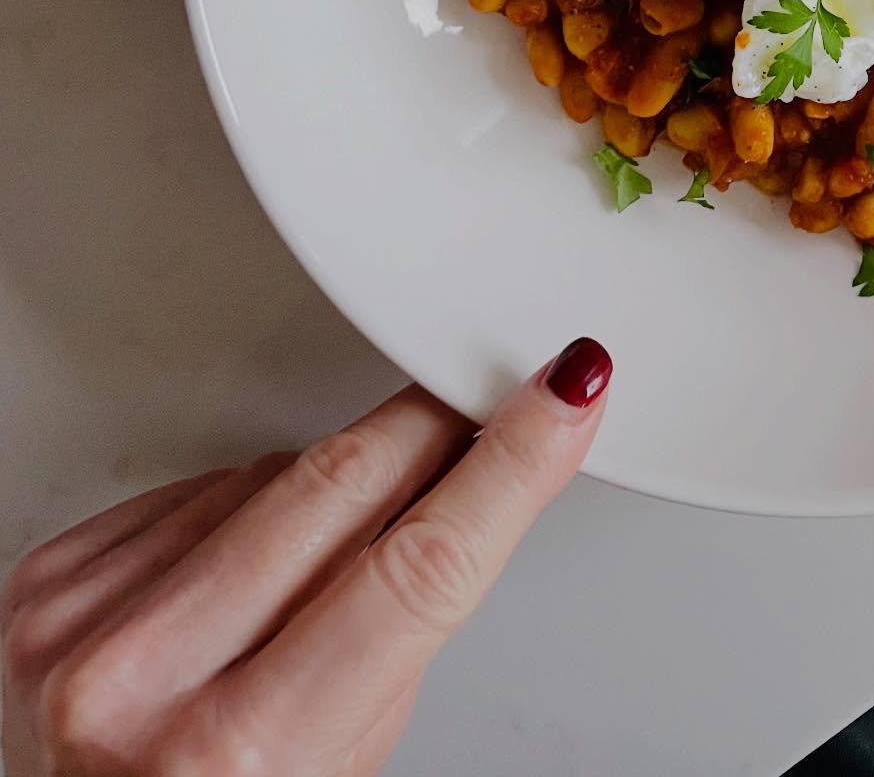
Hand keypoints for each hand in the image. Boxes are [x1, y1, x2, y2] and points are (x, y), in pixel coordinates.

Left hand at [2, 337, 611, 775]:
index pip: (418, 569)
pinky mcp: (46, 582)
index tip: (560, 397)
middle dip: (433, 426)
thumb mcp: (346, 758)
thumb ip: (398, 622)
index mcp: (243, 757)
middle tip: (488, 396)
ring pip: (270, 473)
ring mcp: (82, 630)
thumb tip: (472, 473)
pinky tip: (242, 564)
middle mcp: (145, 687)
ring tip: (319, 566)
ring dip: (326, 485)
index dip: (506, 465)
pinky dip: (238, 505)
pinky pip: (194, 487)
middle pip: (340, 484)